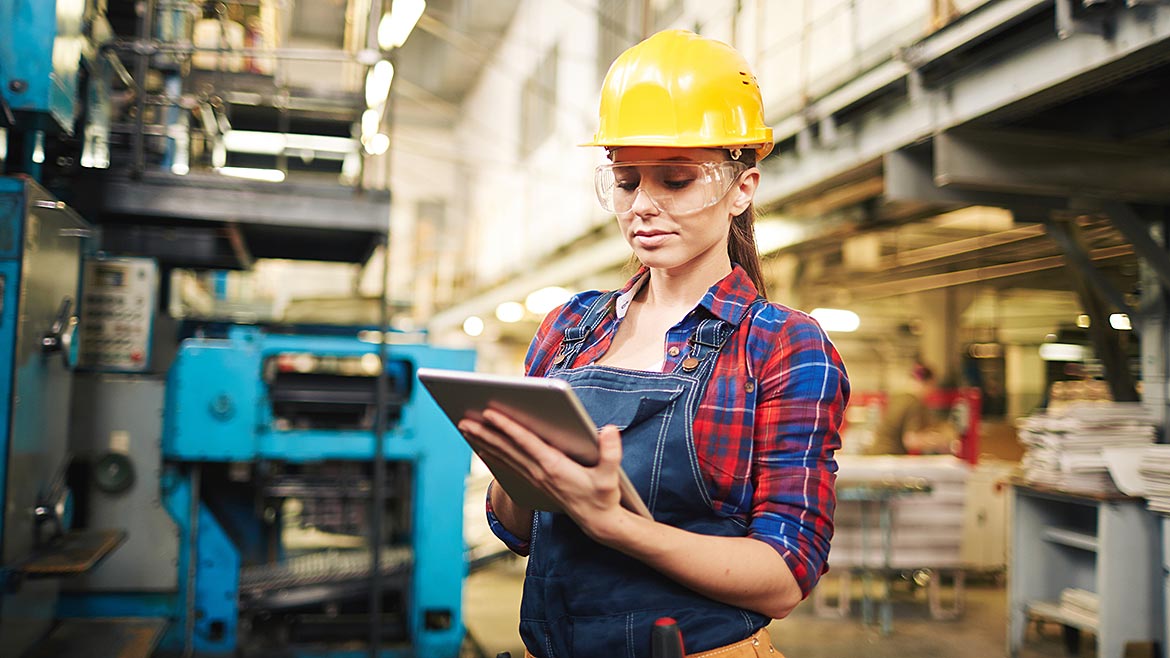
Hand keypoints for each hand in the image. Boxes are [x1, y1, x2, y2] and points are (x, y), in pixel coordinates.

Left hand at [458, 409, 633, 541]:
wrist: (598, 522)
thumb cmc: (604, 496)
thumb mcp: (611, 476)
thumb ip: (611, 453)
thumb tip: (608, 430)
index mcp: (555, 467)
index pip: (526, 442)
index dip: (507, 427)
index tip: (489, 413)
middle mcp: (539, 472)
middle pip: (507, 449)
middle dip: (485, 433)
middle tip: (463, 419)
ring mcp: (535, 478)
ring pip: (504, 456)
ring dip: (483, 441)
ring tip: (465, 427)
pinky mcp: (535, 482)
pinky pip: (508, 465)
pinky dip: (492, 454)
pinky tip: (481, 447)